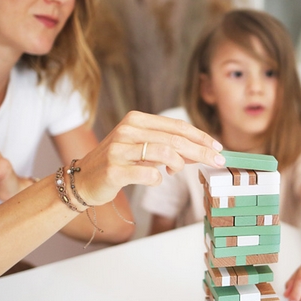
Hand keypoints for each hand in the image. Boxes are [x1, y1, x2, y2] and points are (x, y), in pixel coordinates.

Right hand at [68, 111, 223, 205]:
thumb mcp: (142, 148)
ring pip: (163, 153)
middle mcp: (127, 130)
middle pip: (174, 139)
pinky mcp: (113, 170)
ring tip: (177, 170)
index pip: (176, 126)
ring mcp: (119, 150)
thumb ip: (168, 146)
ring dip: (178, 164)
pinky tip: (156, 178)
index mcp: (135, 120)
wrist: (82, 179)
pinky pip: (148, 174)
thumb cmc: (118, 163)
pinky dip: (158, 178)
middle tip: (218, 161)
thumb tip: (201, 151)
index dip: (200, 136)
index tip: (218, 146)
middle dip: (201, 151)